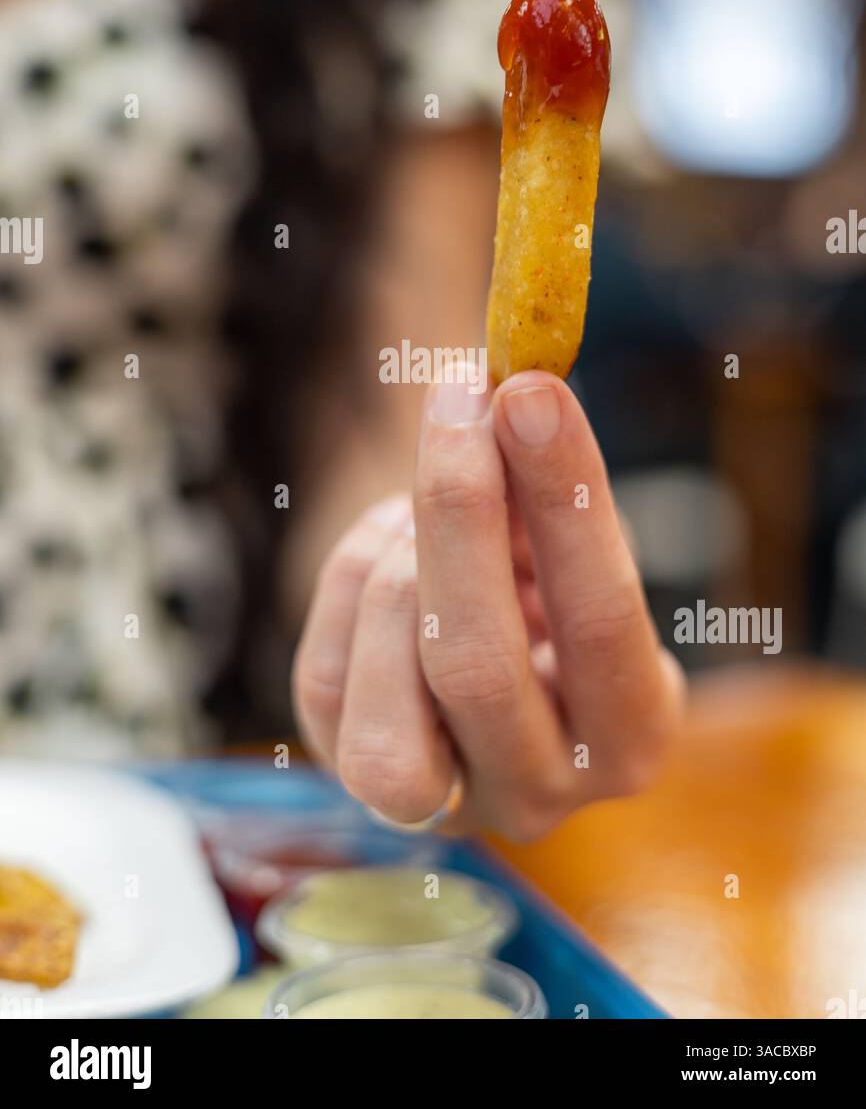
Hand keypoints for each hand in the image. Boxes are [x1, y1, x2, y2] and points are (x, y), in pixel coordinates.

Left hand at [293, 364, 684, 841]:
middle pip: (476, 658)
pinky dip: (359, 571)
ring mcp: (438, 798)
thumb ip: (551, 495)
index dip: (563, 500)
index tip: (533, 391)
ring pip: (393, 661)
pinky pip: (327, 665)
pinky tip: (397, 544)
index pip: (599, 620)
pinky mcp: (349, 776)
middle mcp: (539, 792)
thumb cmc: (551, 594)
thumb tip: (507, 401)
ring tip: (435, 491)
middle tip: (460, 394)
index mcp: (629, 736)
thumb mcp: (573, 554)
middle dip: (460, 508)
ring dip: (408, 542)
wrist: (490, 664)